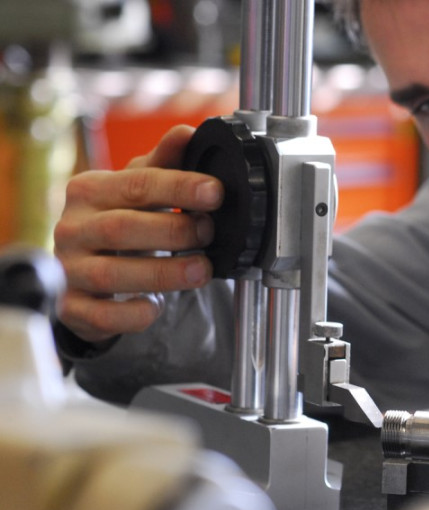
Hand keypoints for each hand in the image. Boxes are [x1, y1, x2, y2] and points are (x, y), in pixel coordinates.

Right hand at [54, 125, 222, 342]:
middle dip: (174, 231)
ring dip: (163, 273)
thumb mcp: (137, 191)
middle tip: (209, 233)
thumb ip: (163, 165)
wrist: (85, 272)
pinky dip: (131, 313)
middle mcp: (74, 228)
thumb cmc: (118, 224)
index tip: (216, 191)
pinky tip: (155, 307)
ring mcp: (70, 269)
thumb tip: (187, 133)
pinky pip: (101, 314)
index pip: (137, 183)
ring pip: (112, 273)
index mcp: (91, 191)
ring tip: (201, 270)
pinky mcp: (73, 308)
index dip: (179, 187)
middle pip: (123, 228)